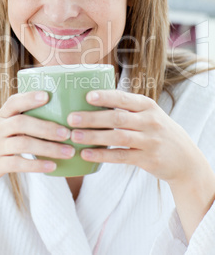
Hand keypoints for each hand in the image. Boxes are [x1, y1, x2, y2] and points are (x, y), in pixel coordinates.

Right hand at [0, 91, 73, 197]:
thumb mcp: (0, 127)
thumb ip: (21, 119)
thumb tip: (58, 114)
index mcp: (0, 116)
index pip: (13, 102)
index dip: (29, 98)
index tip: (47, 95)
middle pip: (22, 123)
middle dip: (47, 127)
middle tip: (68, 133)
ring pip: (23, 144)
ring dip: (48, 148)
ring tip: (68, 151)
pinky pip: (17, 164)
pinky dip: (36, 165)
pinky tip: (52, 166)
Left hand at [67, 89, 208, 185]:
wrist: (185, 158)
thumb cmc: (157, 131)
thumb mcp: (148, 114)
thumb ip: (127, 108)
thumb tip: (90, 100)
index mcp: (147, 105)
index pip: (123, 98)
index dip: (105, 97)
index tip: (87, 96)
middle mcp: (149, 121)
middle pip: (117, 118)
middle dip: (92, 118)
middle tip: (71, 118)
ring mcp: (149, 141)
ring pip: (117, 137)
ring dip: (93, 136)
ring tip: (73, 136)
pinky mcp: (147, 159)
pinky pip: (121, 156)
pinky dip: (102, 155)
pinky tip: (86, 154)